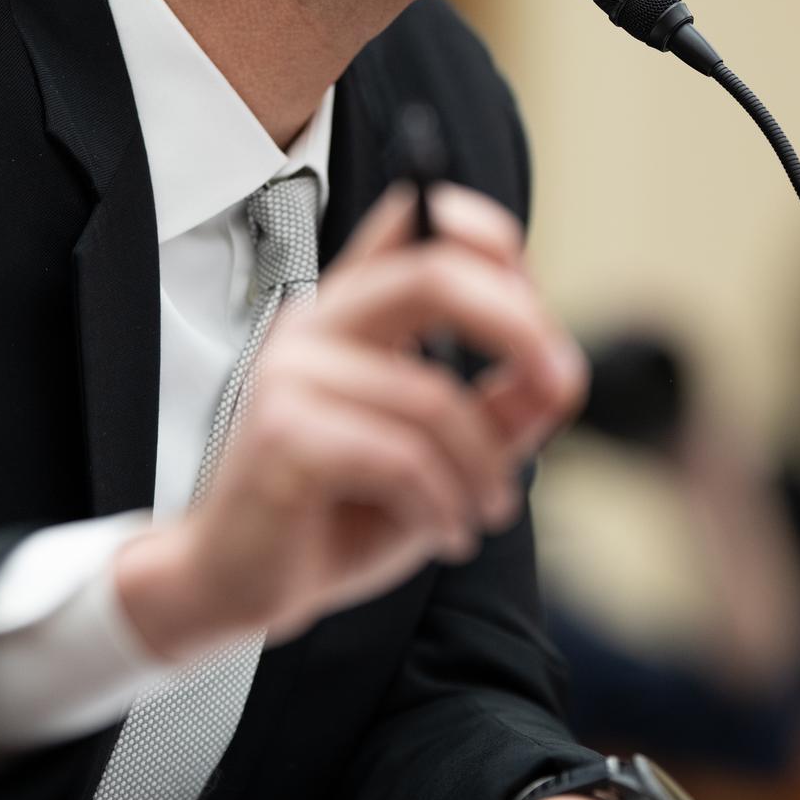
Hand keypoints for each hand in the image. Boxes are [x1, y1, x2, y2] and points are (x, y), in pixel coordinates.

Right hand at [115, 182, 586, 653]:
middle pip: (433, 275)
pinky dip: (441, 505)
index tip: (538, 319)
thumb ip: (501, 413)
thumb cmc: (337, 512)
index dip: (492, 240)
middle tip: (558, 386)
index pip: (415, 217)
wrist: (239, 581)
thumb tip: (561, 374)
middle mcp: (317, 324)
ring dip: (482, 468)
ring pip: (433, 397)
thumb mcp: (442, 457)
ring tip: (483, 512)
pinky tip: (442, 533)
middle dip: (518, 327)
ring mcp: (292, 374)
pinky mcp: (282, 434)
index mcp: (352, 310)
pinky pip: (400, 458)